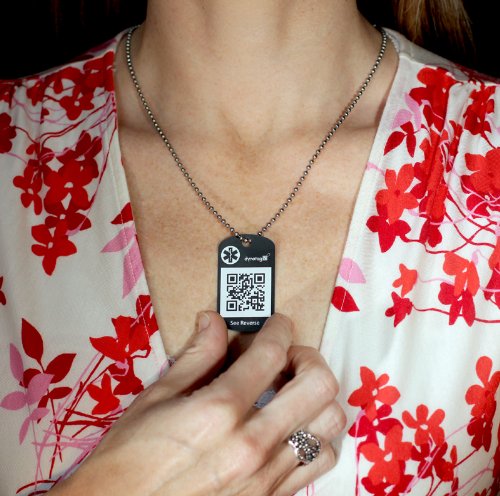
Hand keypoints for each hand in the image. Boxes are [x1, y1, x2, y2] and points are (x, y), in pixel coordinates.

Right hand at [51, 312, 345, 495]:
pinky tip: (290, 428)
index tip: (276, 324)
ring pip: (329, 424)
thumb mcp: (158, 398)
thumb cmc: (130, 457)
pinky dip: (315, 436)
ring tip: (293, 392)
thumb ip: (196, 356)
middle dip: (308, 357)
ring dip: (317, 398)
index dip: (279, 328)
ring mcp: (266, 476)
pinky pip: (319, 461)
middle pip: (317, 384)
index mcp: (218, 410)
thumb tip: (214, 321)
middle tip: (289, 356)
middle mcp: (251, 443)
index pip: (271, 352)